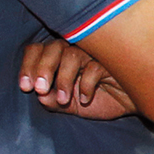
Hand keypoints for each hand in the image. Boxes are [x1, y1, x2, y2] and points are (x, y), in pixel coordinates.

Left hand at [17, 36, 139, 120]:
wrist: (127, 106)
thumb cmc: (98, 100)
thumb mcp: (70, 106)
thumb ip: (53, 101)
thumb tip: (41, 96)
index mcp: (59, 59)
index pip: (38, 50)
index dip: (28, 65)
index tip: (26, 87)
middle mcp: (74, 52)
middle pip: (52, 47)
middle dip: (43, 68)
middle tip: (41, 89)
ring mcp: (93, 55)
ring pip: (72, 54)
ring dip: (64, 79)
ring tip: (65, 100)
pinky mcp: (110, 62)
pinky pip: (93, 67)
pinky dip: (86, 85)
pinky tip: (86, 98)